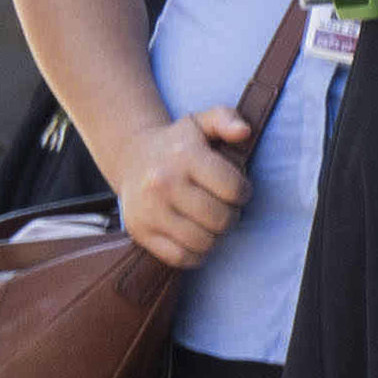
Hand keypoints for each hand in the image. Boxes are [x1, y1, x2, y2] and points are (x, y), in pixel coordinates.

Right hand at [103, 98, 250, 276]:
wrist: (133, 158)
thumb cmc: (180, 143)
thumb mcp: (204, 122)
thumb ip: (227, 119)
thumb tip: (244, 132)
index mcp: (183, 156)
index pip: (233, 188)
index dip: (244, 192)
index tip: (237, 189)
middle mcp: (162, 184)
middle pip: (220, 219)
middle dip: (231, 215)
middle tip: (224, 207)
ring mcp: (148, 210)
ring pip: (203, 241)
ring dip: (216, 236)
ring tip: (211, 221)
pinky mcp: (140, 232)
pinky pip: (180, 257)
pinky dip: (196, 254)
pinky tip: (197, 237)